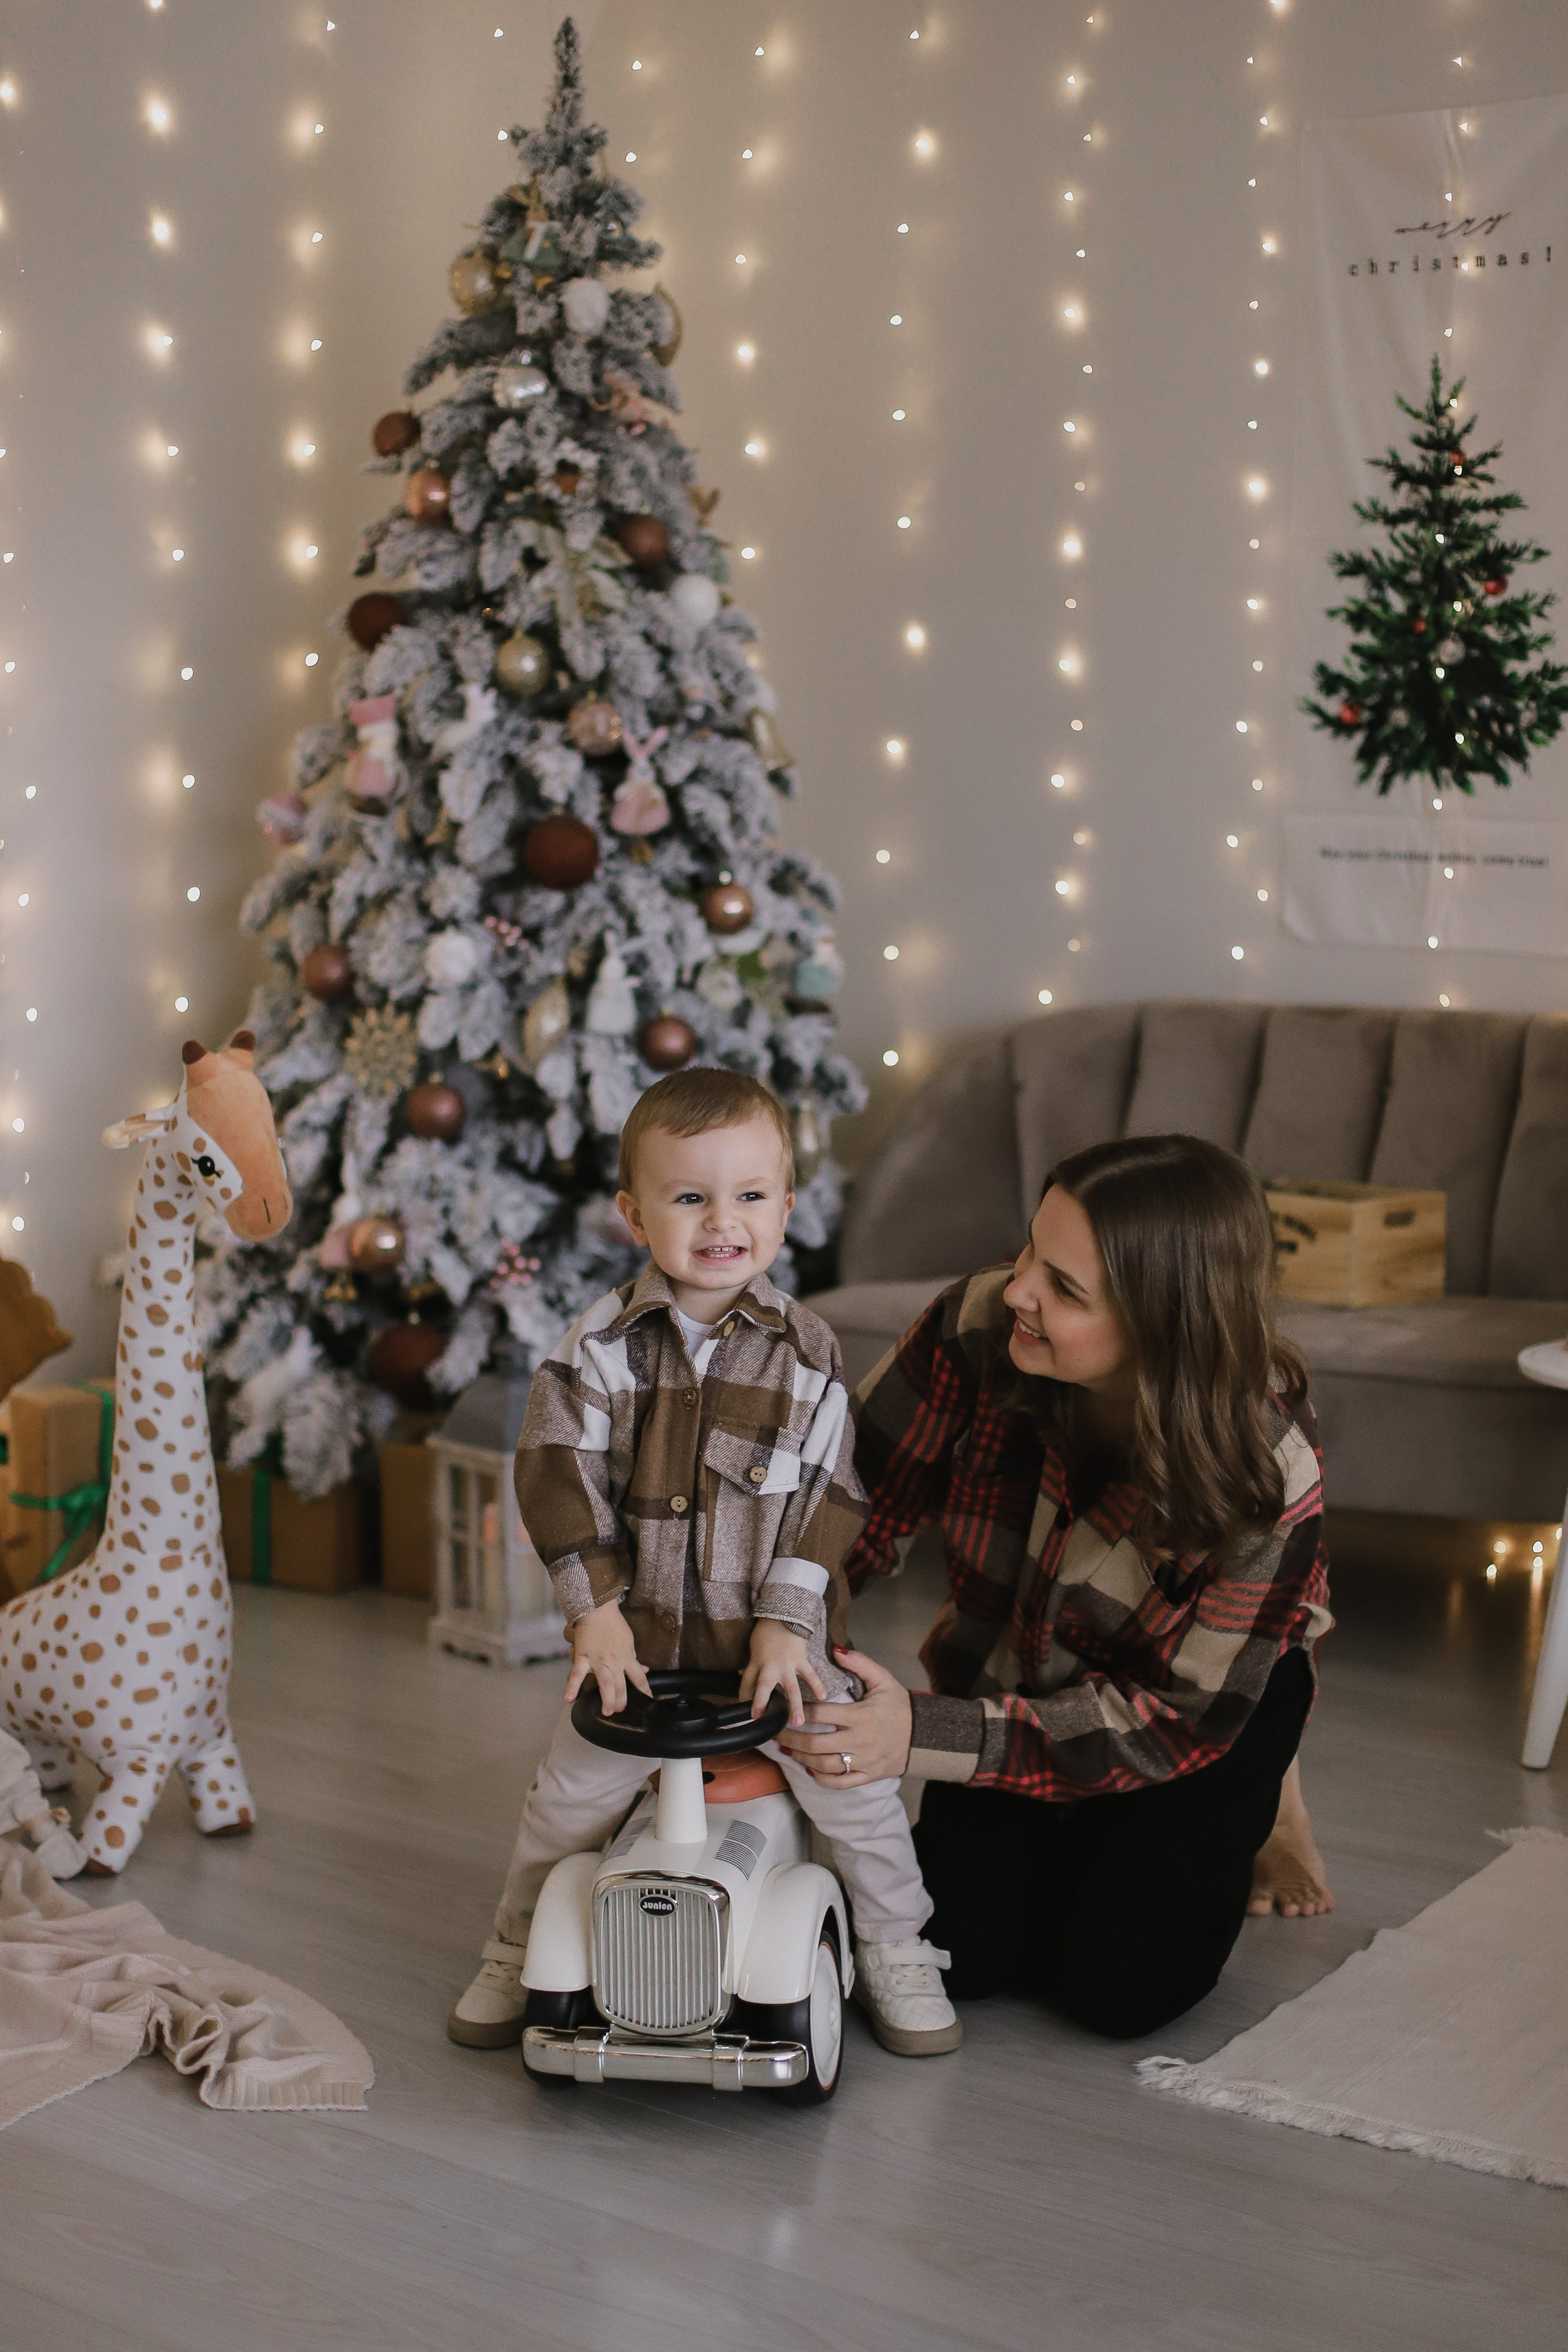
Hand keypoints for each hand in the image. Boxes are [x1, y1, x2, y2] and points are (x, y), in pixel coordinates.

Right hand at [563, 1599, 651, 1716]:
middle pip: (621, 1686)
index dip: (645, 1692)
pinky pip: (577, 1674)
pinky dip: (572, 1687)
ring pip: (605, 1684)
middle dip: (622, 1701)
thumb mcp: (629, 1642)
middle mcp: (614, 1662)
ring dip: (607, 1699)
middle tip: (620, 1712)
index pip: (639, 1679)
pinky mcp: (583, 1658)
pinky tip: (569, 1699)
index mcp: (627, 1658)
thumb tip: (644, 1670)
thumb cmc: (614, 1625)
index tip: (648, 1703)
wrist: (598, 1610)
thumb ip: (634, 1659)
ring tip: (607, 1712)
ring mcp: (598, 1661)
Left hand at [740, 1619, 825, 1727]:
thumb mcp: (754, 1647)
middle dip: (761, 1703)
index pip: (746, 1683)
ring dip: (795, 1705)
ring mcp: (787, 1664)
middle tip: (760, 1719)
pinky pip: (810, 1675)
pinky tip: (823, 1697)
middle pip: (763, 1686)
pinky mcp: (801, 1660)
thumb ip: (753, 1664)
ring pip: (791, 1688)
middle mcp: (770, 1666)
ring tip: (798, 1722)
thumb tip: (744, 1675)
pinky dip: (817, 1685)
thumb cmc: (766, 1631)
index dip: (743, 1698)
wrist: (784, 1614)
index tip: (746, 1713)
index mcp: (755, 1663)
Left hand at [774, 1647, 913, 1786]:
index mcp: (860, 1715)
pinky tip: (810, 1769)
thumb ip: (859, 1663)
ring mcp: (863, 1761)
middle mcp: (859, 1740)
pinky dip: (822, 1779)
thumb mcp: (883, 1679)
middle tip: (775, 1733)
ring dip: (801, 1758)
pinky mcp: (867, 1775)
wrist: (924, 1735)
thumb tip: (835, 1650)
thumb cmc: (899, 1705)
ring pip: (824, 1765)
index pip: (821, 1714)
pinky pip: (840, 1782)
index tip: (783, 1710)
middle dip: (790, 1738)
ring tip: (787, 1749)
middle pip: (816, 1743)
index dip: (798, 1712)